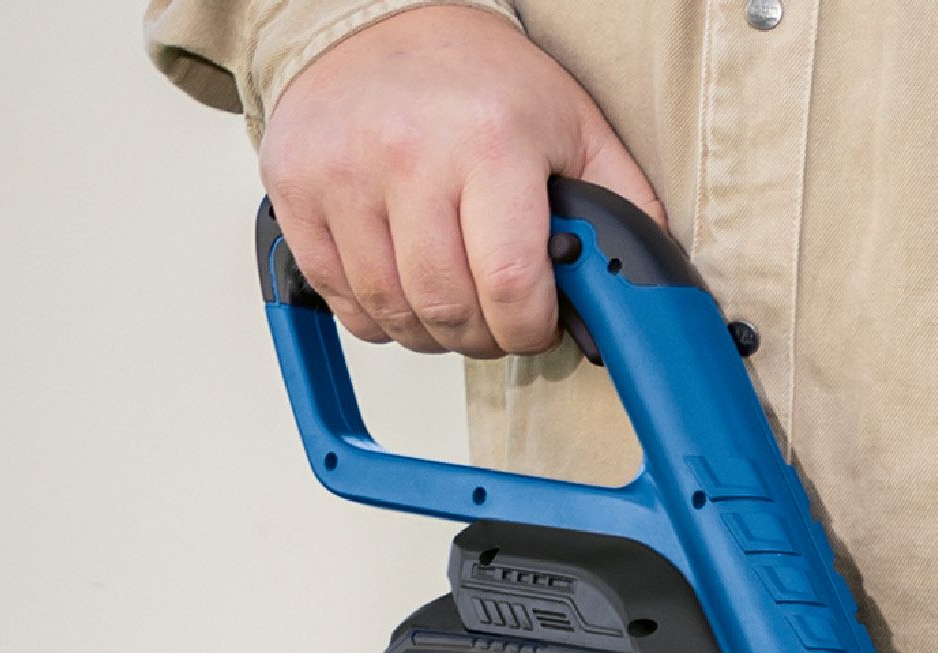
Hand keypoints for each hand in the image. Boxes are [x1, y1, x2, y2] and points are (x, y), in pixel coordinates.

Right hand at [260, 5, 662, 360]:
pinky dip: (376, 314)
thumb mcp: (570, 124)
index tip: (532, 324)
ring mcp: (344, 176)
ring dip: (428, 331)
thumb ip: (616, 203)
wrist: (382, 18)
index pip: (507, 284)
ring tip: (449, 299)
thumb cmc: (478, 76)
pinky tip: (401, 282)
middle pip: (446, 310)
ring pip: (390, 314)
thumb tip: (639, 284)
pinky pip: (341, 301)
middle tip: (493, 318)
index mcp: (489, 141)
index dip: (526, 328)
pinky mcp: (298, 192)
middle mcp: (410, 156)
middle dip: (481, 337)